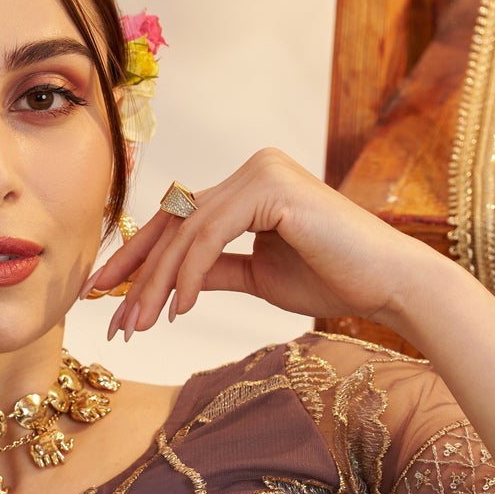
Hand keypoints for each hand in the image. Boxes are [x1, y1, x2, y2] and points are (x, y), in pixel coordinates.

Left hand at [80, 148, 442, 337]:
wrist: (388, 284)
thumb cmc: (334, 279)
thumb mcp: (258, 276)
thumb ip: (214, 271)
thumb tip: (167, 285)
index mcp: (248, 184)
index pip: (179, 219)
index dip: (137, 258)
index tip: (106, 295)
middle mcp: (252, 167)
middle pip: (174, 222)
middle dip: (136, 273)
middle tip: (111, 319)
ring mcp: (261, 172)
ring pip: (186, 232)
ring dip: (156, 283)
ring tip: (138, 326)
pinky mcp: (271, 189)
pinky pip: (211, 235)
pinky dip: (188, 275)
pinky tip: (176, 310)